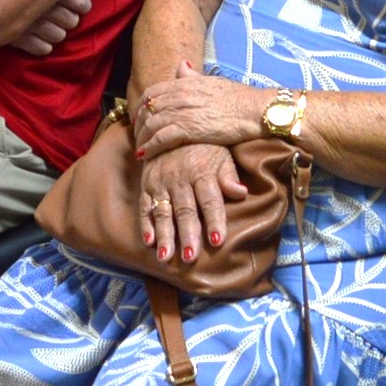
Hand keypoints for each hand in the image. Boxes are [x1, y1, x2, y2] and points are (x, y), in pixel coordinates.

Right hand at [14, 0, 97, 56]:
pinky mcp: (13, 37)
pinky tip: (44, 43)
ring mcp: (26, 22)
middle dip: (70, 18)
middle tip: (66, 16)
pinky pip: (39, 48)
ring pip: (58, 35)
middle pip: (70, 19)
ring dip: (58, 33)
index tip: (79, 3)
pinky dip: (43, 46)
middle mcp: (39, 4)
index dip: (82, 2)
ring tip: (54, 28)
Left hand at [130, 69, 275, 161]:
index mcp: (184, 83)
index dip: (142, 106)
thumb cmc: (238, 97)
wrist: (254, 109)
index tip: (139, 117)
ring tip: (140, 149)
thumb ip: (193, 76)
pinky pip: (160, 139)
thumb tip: (182, 65)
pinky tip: (145, 155)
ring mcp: (182, 112)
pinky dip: (149, 147)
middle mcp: (179, 95)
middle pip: (147, 109)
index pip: (152, 92)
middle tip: (137, 136)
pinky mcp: (188, 129)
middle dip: (138, 124)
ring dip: (141, 138)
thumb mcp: (212, 81)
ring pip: (150, 125)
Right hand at [139, 143, 246, 265]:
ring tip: (166, 257)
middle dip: (187, 233)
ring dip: (165, 235)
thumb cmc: (203, 148)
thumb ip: (229, 175)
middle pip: (185, 209)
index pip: (210, 199)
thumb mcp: (221, 154)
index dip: (214, 220)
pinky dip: (145, 225)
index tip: (217, 241)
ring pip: (163, 212)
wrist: (170, 129)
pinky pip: (145, 207)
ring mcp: (161, 184)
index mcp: (202, 173)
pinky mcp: (147, 187)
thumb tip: (241, 192)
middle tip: (190, 256)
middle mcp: (180, 179)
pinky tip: (148, 242)